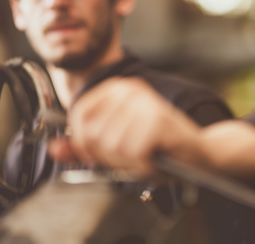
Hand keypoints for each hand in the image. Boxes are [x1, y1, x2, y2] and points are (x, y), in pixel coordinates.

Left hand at [48, 77, 202, 174]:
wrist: (201, 155)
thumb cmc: (158, 150)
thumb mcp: (115, 147)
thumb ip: (84, 147)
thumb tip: (53, 148)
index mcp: (117, 89)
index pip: (78, 115)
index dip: (83, 142)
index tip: (100, 153)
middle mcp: (130, 89)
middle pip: (92, 134)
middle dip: (107, 156)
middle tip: (130, 157)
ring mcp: (145, 103)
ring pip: (111, 146)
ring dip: (127, 162)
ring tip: (145, 156)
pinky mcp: (158, 120)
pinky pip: (133, 153)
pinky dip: (142, 165)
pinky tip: (154, 158)